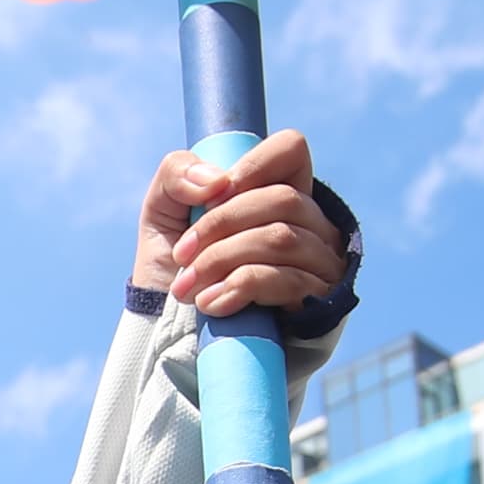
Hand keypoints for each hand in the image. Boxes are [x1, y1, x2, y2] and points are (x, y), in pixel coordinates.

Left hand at [130, 129, 349, 320]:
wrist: (174, 334)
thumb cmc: (177, 266)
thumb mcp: (163, 210)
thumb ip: (177, 174)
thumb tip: (216, 181)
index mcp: (278, 190)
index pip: (291, 149)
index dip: (253, 166)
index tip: (210, 197)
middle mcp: (310, 222)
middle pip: (282, 200)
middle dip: (221, 225)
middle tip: (182, 255)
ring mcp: (321, 263)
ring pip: (282, 240)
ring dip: (223, 259)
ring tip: (187, 287)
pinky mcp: (317, 303)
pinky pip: (286, 280)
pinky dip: (239, 287)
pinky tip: (211, 304)